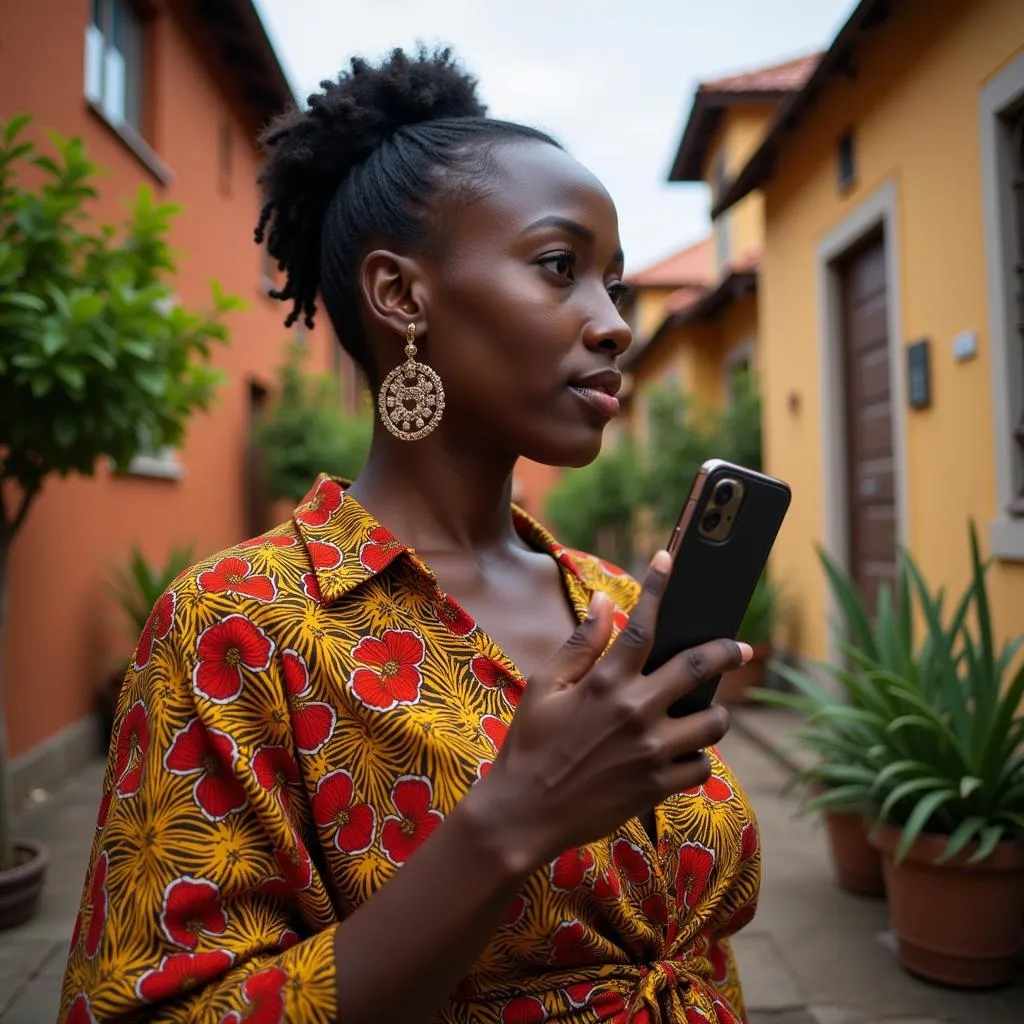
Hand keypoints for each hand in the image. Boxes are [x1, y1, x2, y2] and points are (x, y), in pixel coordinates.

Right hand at [467, 550, 750, 870]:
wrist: (523, 813)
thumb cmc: (530, 745)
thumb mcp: (545, 687)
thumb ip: (580, 644)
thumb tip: (602, 601)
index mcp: (605, 683)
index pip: (642, 624)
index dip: (658, 586)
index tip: (670, 559)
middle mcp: (635, 712)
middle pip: (696, 668)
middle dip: (725, 651)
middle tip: (740, 647)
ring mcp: (651, 752)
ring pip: (712, 722)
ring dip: (715, 712)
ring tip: (706, 711)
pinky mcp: (657, 787)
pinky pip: (701, 766)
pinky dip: (697, 757)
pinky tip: (683, 752)